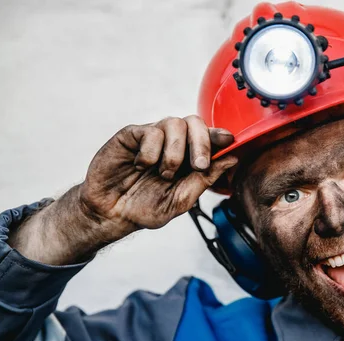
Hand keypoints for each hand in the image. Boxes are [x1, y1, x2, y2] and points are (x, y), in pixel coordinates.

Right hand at [80, 116, 236, 236]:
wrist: (111, 213)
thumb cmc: (145, 207)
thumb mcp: (180, 200)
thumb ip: (205, 179)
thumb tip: (232, 159)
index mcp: (189, 158)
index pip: (209, 138)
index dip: (220, 136)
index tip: (229, 141)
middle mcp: (173, 143)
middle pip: (195, 123)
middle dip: (202, 143)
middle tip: (199, 165)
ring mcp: (153, 137)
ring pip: (174, 123)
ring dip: (174, 152)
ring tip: (164, 173)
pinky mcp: (132, 135)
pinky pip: (150, 132)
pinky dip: (150, 152)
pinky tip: (141, 166)